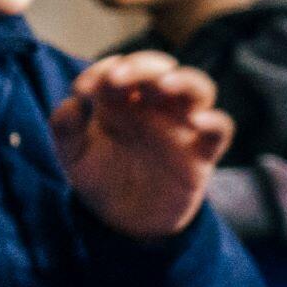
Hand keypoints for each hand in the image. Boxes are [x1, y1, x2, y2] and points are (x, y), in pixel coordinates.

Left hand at [49, 52, 232, 237]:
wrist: (123, 220)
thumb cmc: (99, 175)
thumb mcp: (72, 152)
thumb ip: (66, 125)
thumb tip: (74, 101)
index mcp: (120, 98)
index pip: (118, 68)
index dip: (102, 70)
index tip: (85, 90)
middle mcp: (153, 105)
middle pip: (160, 68)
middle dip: (141, 65)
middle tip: (118, 79)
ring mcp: (180, 125)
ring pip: (198, 87)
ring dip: (183, 80)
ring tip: (162, 85)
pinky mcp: (201, 152)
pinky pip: (221, 129)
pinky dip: (215, 120)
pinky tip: (197, 122)